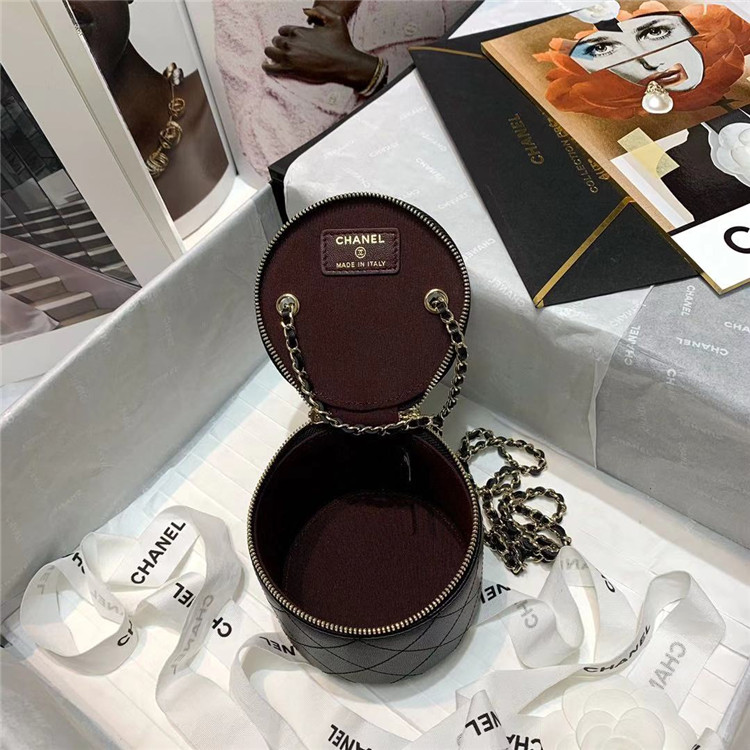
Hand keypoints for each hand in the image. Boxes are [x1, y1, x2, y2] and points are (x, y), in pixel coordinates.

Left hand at [262, 4, 377, 90]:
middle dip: (279, 44)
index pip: (283, 30)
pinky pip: (272, 68)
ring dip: (272, 53)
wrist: (343, 64)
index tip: (289, 39)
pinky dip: (267, 67)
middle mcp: (291, 42)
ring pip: (270, 52)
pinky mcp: (290, 70)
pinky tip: (266, 66)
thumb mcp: (335, 20)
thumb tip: (307, 11)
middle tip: (284, 49)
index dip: (286, 34)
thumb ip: (320, 12)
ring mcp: (289, 57)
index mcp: (299, 30)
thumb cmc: (341, 43)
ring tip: (274, 56)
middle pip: (276, 41)